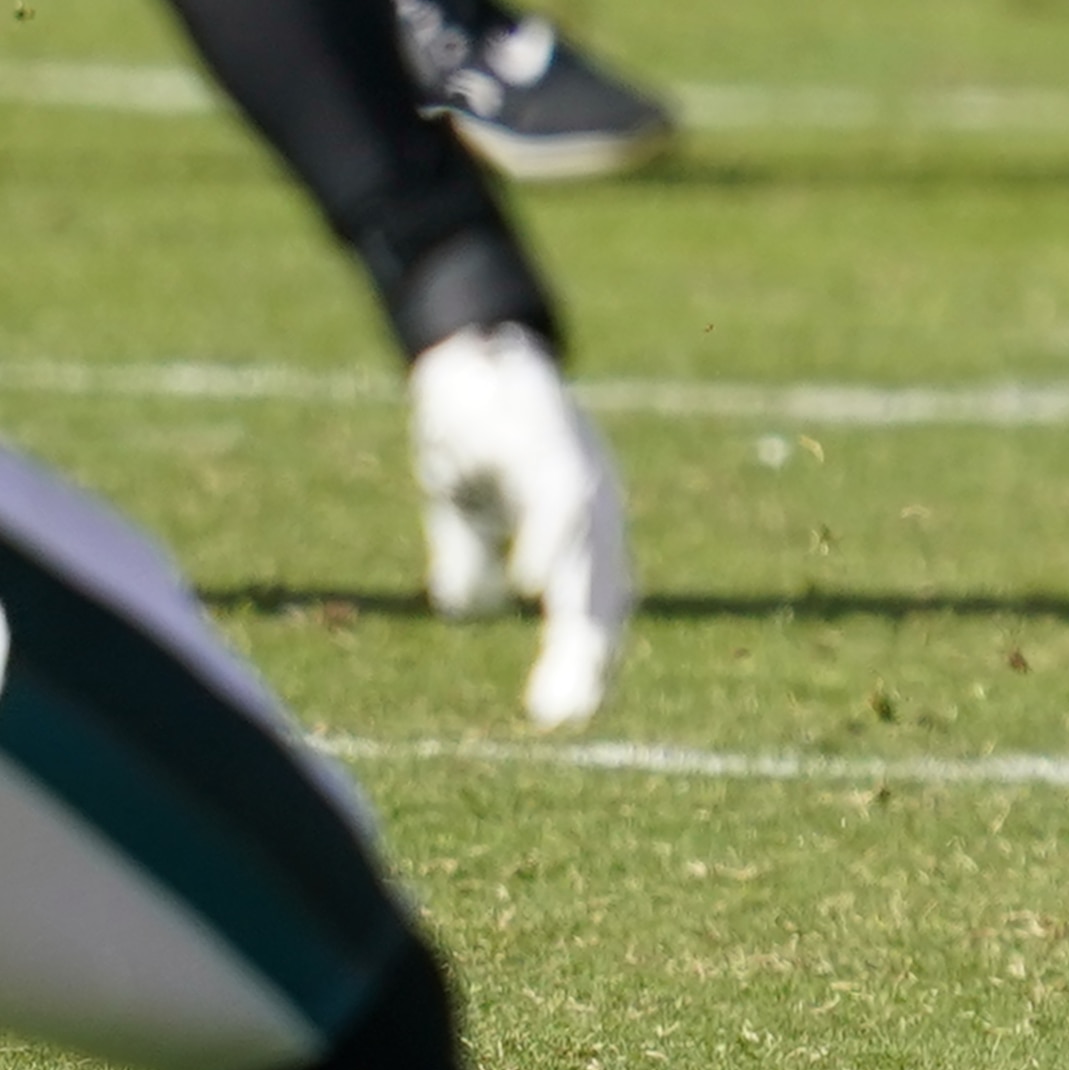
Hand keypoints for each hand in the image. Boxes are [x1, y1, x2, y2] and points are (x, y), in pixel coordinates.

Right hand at [407, 324, 632, 726]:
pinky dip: (548, 541)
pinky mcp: (542, 436)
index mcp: (579, 525)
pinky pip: (553, 494)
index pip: (596, 602)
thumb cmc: (473, 434)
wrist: (464, 352)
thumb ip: (471, 557)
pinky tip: (531, 584)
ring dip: (579, 608)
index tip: (572, 717)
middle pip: (602, 584)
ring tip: (571, 664)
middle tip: (573, 713)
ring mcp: (573, 465)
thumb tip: (469, 606)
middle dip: (589, 652)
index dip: (588, 657)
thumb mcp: (464, 507)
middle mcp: (592, 499)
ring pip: (589, 547)